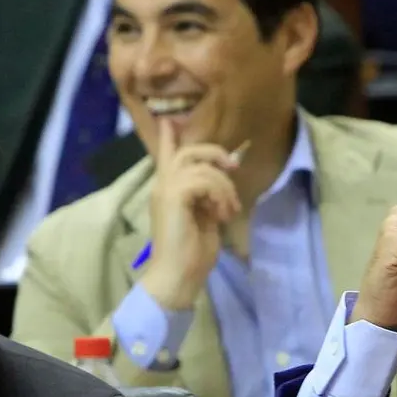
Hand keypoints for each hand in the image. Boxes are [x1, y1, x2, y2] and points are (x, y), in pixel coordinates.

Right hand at [140, 117, 245, 309]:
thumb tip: (222, 177)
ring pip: (201, 167)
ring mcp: (166, 190)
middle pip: (188, 152)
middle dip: (215, 153)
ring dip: (224, 186)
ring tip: (229, 210)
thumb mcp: (205, 217)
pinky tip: (221, 214)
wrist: (178, 275)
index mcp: (168, 190)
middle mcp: (162, 186)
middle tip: (233, 167)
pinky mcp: (174, 197)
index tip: (169, 121)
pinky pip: (203, 180)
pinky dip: (219, 194)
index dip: (168, 138)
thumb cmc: (192, 253)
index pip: (166, 156)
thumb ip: (208, 195)